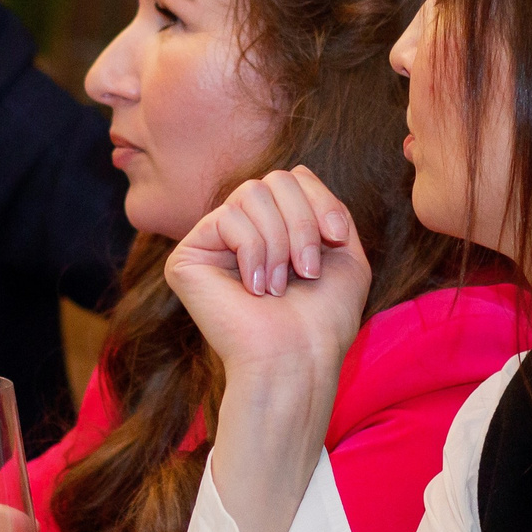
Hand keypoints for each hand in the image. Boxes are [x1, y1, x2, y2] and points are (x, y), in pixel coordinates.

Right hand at [164, 167, 371, 384]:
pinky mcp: (187, 256)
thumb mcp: (345, 252)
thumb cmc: (323, 318)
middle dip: (302, 222)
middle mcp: (241, 230)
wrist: (298, 357)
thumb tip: (298, 174)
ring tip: (280, 285)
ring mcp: (212, 242)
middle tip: (308, 270)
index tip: (337, 241)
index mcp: (274, 228)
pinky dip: (253, 252)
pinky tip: (254, 290)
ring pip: (251, 194)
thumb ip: (327, 206)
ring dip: (280, 241)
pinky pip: (228, 218)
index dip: (319, 201)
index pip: (293, 178)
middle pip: (274, 179)